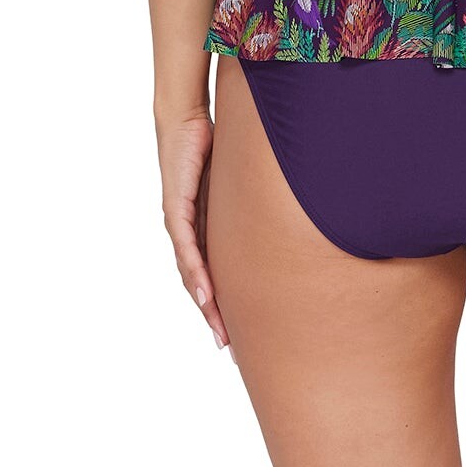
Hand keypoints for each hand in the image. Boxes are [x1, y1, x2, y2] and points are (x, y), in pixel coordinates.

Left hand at [156, 108, 232, 355]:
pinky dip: (196, 274)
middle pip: (200, 285)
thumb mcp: (241, 182)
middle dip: (215, 317)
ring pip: (191, 274)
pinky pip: (186, 248)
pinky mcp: (175, 209)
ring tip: (220, 332)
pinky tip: (205, 295)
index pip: (213, 274)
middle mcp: (187, 231)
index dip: (225, 304)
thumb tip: (290, 208)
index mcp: (204, 228)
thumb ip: (256, 201)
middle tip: (230, 348)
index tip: (240, 331)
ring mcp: (179, 222)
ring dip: (206, 305)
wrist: (184, 118)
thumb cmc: (214, 144)